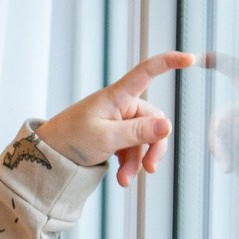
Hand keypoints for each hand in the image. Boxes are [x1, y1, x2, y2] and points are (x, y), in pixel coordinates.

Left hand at [38, 51, 194, 187]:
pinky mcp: (115, 135)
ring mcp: (119, 121)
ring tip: (125, 180)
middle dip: (153, 147)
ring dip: (139, 161)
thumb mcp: (106, 138)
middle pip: (154, 121)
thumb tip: (168, 126)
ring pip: (145, 139)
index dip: (170, 62)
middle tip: (150, 170)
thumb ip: (138, 133)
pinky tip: (122, 179)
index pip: (147, 72)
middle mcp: (121, 105)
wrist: (48, 156)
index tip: (190, 58)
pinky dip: (130, 163)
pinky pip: (133, 148)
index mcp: (117, 96)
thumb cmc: (71, 139)